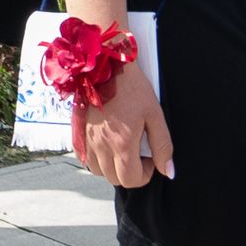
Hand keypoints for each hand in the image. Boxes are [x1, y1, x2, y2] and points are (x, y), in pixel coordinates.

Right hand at [74, 63, 172, 189]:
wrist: (104, 64)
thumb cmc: (131, 86)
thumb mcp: (154, 114)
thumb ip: (162, 145)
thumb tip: (169, 171)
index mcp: (122, 143)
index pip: (131, 180)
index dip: (145, 174)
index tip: (149, 159)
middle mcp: (101, 146)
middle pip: (115, 179)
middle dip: (130, 172)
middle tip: (138, 153)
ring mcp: (86, 140)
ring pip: (98, 171)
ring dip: (112, 167)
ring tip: (121, 149)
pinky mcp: (77, 132)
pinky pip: (84, 158)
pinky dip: (95, 158)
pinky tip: (105, 145)